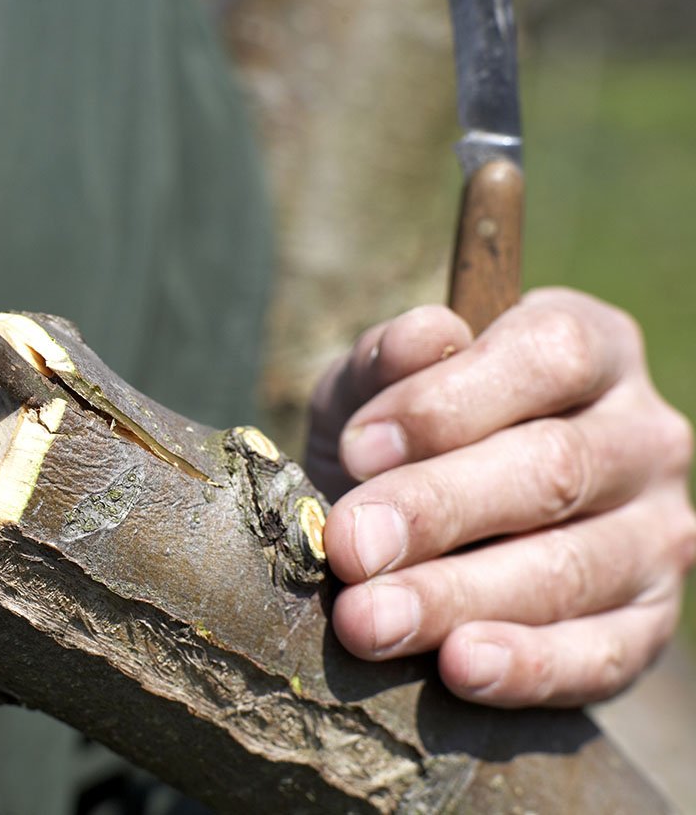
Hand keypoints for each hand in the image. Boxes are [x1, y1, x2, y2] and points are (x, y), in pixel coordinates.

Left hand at [307, 288, 695, 707]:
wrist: (426, 535)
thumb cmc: (396, 438)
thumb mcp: (373, 385)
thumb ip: (388, 359)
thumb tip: (423, 338)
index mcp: (587, 346)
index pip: (548, 354)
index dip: (449, 402)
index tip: (356, 448)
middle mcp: (642, 434)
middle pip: (554, 468)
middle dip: (437, 510)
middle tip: (348, 547)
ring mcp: (657, 531)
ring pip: (568, 567)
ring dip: (458, 597)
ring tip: (368, 620)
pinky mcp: (647, 621)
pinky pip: (603, 653)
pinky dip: (529, 666)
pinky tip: (460, 668)